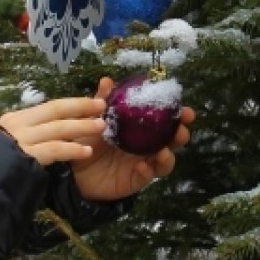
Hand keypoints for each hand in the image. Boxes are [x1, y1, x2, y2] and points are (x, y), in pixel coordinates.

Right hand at [0, 96, 108, 166]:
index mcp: (16, 119)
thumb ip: (31, 135)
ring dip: (82, 126)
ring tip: (102, 126)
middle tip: (103, 105)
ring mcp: (20, 140)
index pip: (50, 107)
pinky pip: (53, 149)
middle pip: (56, 110)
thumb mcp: (10, 143)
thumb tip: (56, 130)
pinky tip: (87, 151)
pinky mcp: (24, 157)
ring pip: (57, 128)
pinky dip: (71, 149)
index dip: (74, 103)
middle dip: (81, 107)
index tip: (94, 101)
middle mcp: (18, 125)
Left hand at [71, 77, 195, 202]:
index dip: (178, 115)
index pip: (165, 120)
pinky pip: (147, 176)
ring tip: (163, 151)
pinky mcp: (136, 179)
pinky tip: (141, 166)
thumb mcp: (93, 118)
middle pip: (172, 141)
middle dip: (180, 135)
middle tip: (180, 130)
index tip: (185, 111)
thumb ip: (102, 101)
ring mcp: (144, 162)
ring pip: (165, 161)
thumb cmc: (89, 139)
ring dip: (168, 156)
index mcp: (141, 128)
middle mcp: (147, 145)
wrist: (74, 168)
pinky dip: (147, 170)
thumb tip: (107, 80)